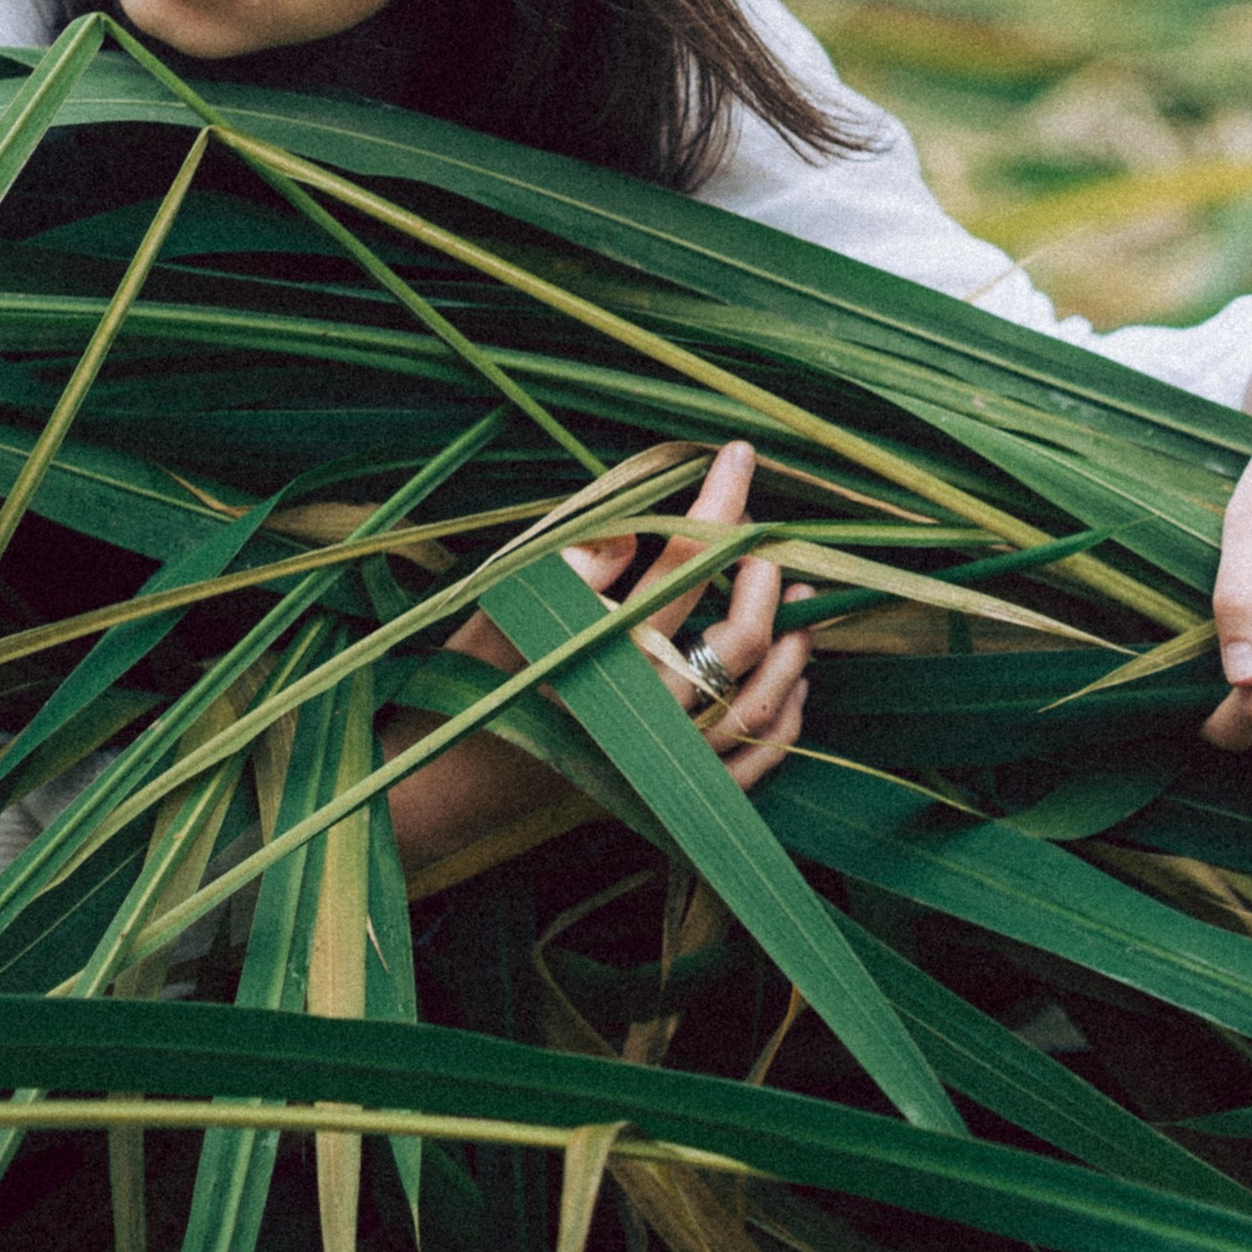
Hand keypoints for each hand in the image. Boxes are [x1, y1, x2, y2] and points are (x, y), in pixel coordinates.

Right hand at [446, 437, 812, 789]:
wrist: (447, 779)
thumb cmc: (475, 677)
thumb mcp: (512, 603)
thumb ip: (578, 559)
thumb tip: (637, 519)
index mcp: (606, 649)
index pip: (685, 562)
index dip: (719, 501)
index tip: (738, 455)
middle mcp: (644, 709)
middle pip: (739, 638)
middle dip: (765, 576)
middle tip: (766, 539)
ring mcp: (662, 760)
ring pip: (758, 704)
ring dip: (793, 649)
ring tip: (803, 601)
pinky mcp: (669, 797)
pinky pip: (751, 765)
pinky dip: (785, 721)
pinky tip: (795, 682)